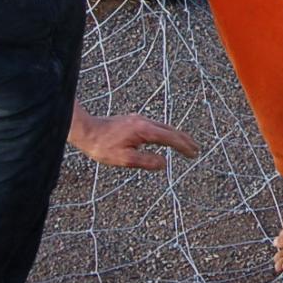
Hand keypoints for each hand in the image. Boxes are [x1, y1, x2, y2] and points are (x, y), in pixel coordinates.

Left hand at [67, 100, 200, 170]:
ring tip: (185, 145)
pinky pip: (156, 126)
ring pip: (163, 127)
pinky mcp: (133, 121)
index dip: (184, 146)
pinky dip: (166, 133)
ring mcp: (139, 119)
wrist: (86, 130)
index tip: (194, 153)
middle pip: (170, 130)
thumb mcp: (125, 159)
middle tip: (196, 149)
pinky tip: (165, 138)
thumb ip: (146, 161)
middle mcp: (144, 121)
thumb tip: (164, 163)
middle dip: (185, 140)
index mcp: (145, 130)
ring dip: (176, 136)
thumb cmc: (102, 146)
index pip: (170, 138)